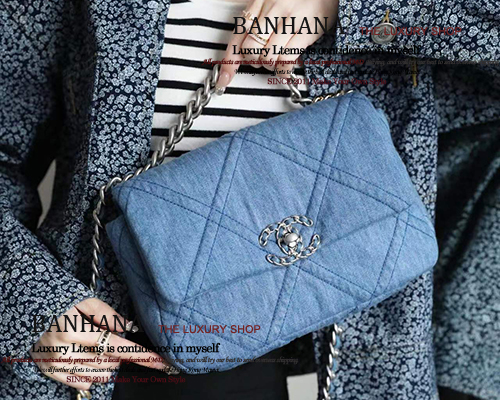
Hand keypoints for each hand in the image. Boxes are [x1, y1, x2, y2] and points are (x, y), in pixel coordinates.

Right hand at [30, 298, 169, 390]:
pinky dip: (94, 373)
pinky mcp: (52, 373)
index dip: (141, 355)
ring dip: (108, 362)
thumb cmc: (60, 303)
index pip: (116, 347)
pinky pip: (84, 383)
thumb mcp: (84, 300)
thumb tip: (128, 327)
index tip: (162, 362)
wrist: (29, 313)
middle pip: (110, 362)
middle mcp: (65, 352)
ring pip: (100, 375)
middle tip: (109, 337)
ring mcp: (57, 366)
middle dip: (118, 352)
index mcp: (74, 331)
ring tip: (97, 345)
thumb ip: (107, 314)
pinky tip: (88, 357)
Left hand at [217, 0, 337, 88]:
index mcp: (259, 0)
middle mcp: (272, 7)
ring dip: (270, 65)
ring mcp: (290, 19)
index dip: (229, 61)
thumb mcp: (273, 1)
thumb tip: (240, 50)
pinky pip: (287, 59)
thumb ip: (256, 20)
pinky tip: (286, 68)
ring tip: (278, 59)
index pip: (237, 35)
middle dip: (254, 61)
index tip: (223, 80)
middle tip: (263, 58)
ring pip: (267, 56)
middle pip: (250, 49)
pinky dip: (283, 70)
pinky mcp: (306, 30)